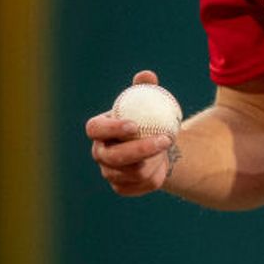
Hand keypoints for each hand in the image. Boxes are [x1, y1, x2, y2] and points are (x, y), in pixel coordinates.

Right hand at [86, 69, 176, 196]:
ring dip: (155, 160)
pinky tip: (163, 164)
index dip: (111, 128)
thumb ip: (146, 87)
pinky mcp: (122, 187)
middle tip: (165, 139)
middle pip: (113, 156)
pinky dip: (158, 174)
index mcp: (98, 129)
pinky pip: (142, 184)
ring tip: (167, 147)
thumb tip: (147, 76)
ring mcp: (109, 173)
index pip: (95, 129)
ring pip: (133, 172)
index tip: (134, 125)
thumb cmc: (148, 117)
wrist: (155, 144)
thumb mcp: (147, 100)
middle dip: (140, 149)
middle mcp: (100, 153)